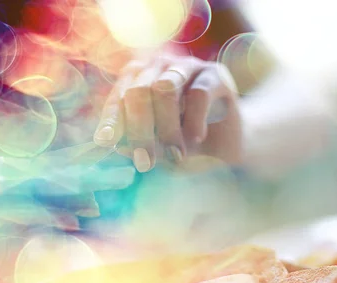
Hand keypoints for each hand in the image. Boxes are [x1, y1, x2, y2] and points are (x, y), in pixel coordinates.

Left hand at [93, 54, 242, 171]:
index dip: (112, 121)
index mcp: (137, 80)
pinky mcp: (215, 75)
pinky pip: (198, 95)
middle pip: (138, 91)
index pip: (118, 98)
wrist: (229, 144)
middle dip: (140, 130)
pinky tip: (197, 139)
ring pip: (165, 89)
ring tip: (175, 156)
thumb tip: (119, 146)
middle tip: (145, 162)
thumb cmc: (187, 146)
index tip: (107, 143)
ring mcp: (187, 67)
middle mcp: (159, 67)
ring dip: (167, 128)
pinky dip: (194, 121)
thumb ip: (140, 144)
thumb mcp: (158, 149)